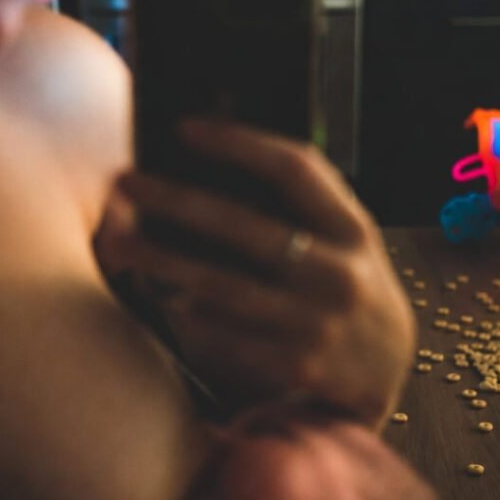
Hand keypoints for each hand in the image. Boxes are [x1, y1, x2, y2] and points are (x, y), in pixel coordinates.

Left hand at [100, 120, 414, 427]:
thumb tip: (215, 163)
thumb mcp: (346, 237)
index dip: (239, 144)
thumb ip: (304, 203)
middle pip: (244, 227)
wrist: (385, 371)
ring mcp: (317, 323)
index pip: (295, 169)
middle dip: (176, 200)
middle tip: (124, 182)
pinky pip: (224, 334)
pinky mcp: (296, 365)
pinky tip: (150, 294)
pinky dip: (183, 312)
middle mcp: (338, 273)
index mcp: (353, 228)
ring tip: (114, 243)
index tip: (184, 128)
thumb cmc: (347, 284)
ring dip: (161, 262)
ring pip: (222, 286)